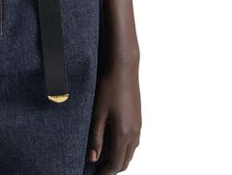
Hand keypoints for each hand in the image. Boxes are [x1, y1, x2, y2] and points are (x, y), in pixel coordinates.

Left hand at [87, 58, 140, 172]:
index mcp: (124, 133)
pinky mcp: (138, 117)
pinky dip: (124, 148)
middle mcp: (134, 132)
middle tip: (97, 169)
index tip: (94, 174)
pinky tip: (112, 142)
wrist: (123, 67)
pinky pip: (133, 141)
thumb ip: (96, 137)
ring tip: (103, 158)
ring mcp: (138, 125)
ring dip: (119, 158)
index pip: (116, 163)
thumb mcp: (98, 112)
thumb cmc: (109, 86)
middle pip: (125, 160)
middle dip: (112, 168)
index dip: (105, 172)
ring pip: (130, 151)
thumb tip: (93, 158)